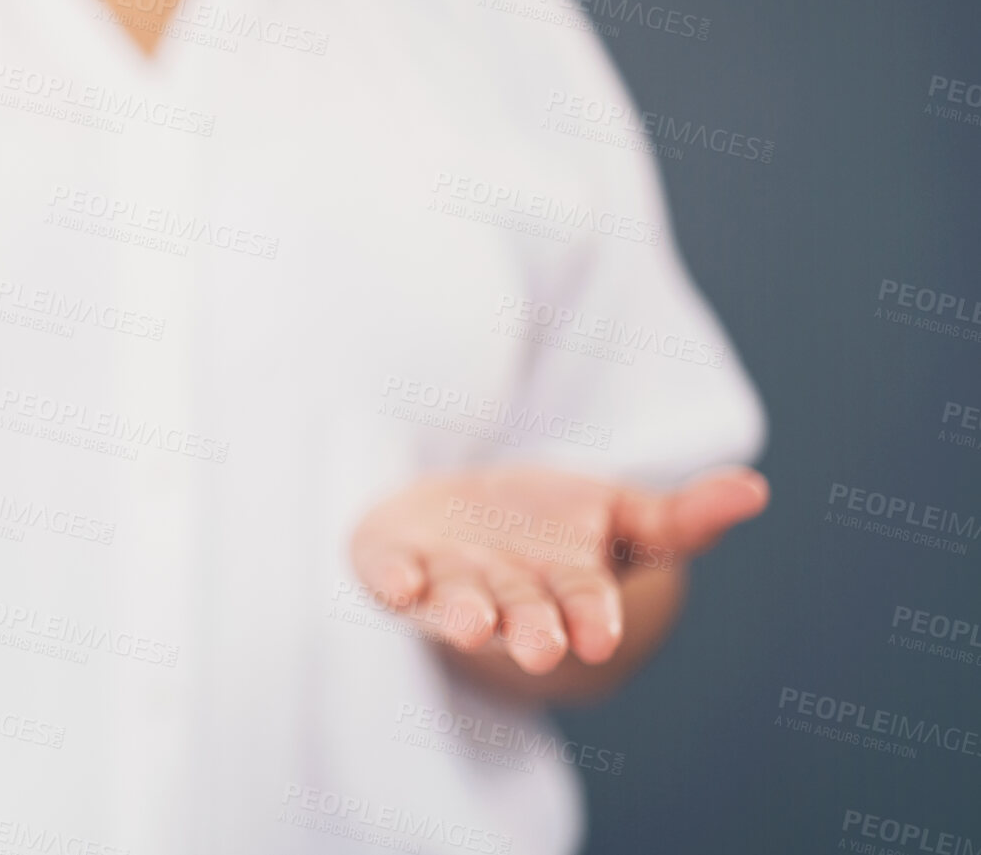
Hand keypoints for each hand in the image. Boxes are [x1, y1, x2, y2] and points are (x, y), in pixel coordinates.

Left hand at [349, 464, 767, 675]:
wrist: (460, 521)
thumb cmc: (548, 526)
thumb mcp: (620, 516)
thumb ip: (682, 516)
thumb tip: (754, 489)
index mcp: (563, 585)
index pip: (584, 602)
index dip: (590, 616)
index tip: (596, 638)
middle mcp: (503, 590)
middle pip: (520, 611)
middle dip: (529, 628)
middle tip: (539, 650)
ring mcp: (443, 576)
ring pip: (453, 600)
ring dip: (460, 612)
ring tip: (472, 625)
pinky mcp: (389, 558)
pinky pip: (385, 572)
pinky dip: (392, 578)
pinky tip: (401, 580)